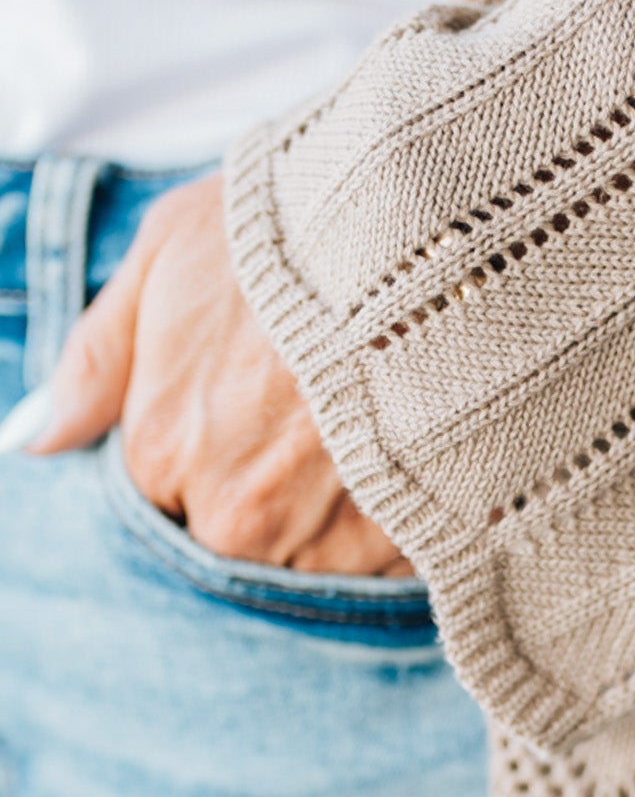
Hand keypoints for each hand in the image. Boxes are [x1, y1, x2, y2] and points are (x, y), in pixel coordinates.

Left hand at [24, 174, 413, 575]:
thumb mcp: (168, 252)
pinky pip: (385, 569)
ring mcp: (324, 540)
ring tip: (368, 424)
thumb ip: (96, 357)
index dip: (211, 438)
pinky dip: (397, 522)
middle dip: (269, 485)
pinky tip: (411, 452)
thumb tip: (34, 437)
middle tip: (315, 408)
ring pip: (309, 562)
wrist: (433, 232)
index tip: (254, 390)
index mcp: (162, 450)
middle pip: (237, 535)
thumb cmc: (297, 227)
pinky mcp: (406, 546)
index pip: (166, 491)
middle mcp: (234, 514)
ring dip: (334, 512)